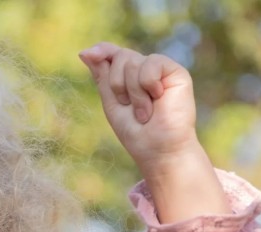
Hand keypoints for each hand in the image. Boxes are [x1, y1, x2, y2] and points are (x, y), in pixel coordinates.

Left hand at [79, 42, 227, 221]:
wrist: (159, 151)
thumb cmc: (137, 134)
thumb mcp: (112, 104)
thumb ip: (102, 78)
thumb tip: (85, 51)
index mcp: (128, 78)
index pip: (112, 54)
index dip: (102, 52)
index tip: (87, 54)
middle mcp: (144, 70)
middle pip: (120, 57)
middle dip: (118, 86)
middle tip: (130, 108)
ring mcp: (160, 70)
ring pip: (133, 62)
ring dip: (134, 94)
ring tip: (145, 113)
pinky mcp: (175, 71)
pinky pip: (151, 63)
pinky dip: (147, 84)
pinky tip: (158, 99)